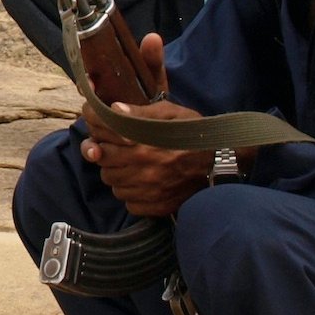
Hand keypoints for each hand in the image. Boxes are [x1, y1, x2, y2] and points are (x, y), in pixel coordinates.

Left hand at [79, 34, 213, 216]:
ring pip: (111, 181)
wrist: (222, 163)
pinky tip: (143, 183)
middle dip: (103, 149)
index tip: (93, 118)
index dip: (92, 119)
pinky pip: (127, 201)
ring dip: (116, 172)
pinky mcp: (153, 205)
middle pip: (99, 156)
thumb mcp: (170, 112)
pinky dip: (131, 192)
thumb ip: (139, 111)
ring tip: (132, 164)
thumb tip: (113, 109)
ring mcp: (145, 186)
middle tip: (116, 146)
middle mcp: (138, 162)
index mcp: (139, 136)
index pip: (100, 126)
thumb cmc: (194, 132)